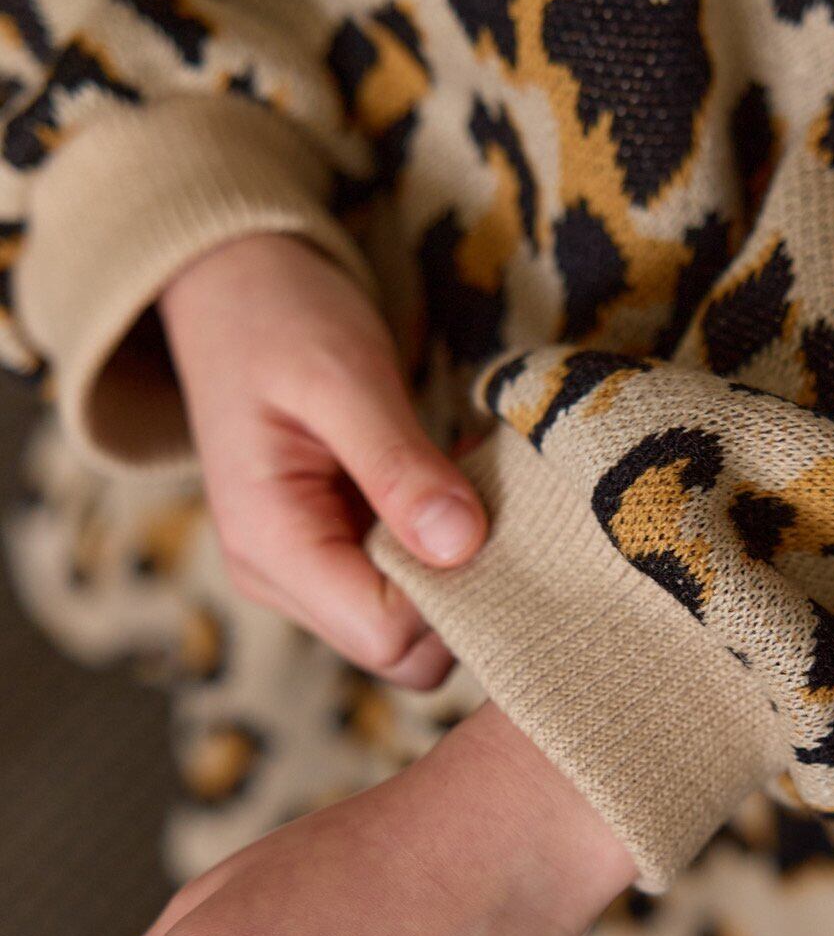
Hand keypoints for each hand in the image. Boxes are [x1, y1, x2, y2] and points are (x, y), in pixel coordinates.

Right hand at [158, 232, 487, 688]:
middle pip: (401, 651)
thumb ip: (399, 465)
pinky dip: (445, 548)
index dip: (454, 593)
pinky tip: (457, 488)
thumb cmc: (279, 317)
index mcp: (269, 544)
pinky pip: (405, 585)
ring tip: (473, 484)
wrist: (231, 284)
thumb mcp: (344, 378)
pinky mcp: (332, 548)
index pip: (385, 633)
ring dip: (460, 569)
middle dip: (465, 592)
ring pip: (410, 627)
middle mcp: (280, 577)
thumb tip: (462, 545)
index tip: (492, 517)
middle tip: (499, 505)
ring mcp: (304, 570)